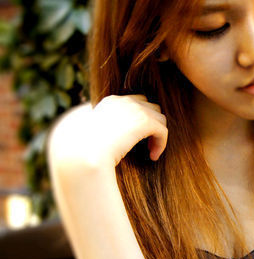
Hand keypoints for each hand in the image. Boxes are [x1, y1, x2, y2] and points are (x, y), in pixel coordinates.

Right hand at [49, 95, 167, 170]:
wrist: (85, 153)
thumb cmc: (86, 150)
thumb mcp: (95, 135)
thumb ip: (107, 130)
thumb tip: (117, 138)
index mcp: (111, 102)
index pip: (136, 102)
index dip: (140, 119)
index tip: (135, 137)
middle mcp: (124, 101)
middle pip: (151, 107)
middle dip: (152, 124)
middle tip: (147, 143)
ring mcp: (135, 110)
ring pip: (160, 118)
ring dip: (158, 135)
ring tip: (151, 151)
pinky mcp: (145, 122)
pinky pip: (162, 131)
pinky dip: (161, 144)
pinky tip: (153, 156)